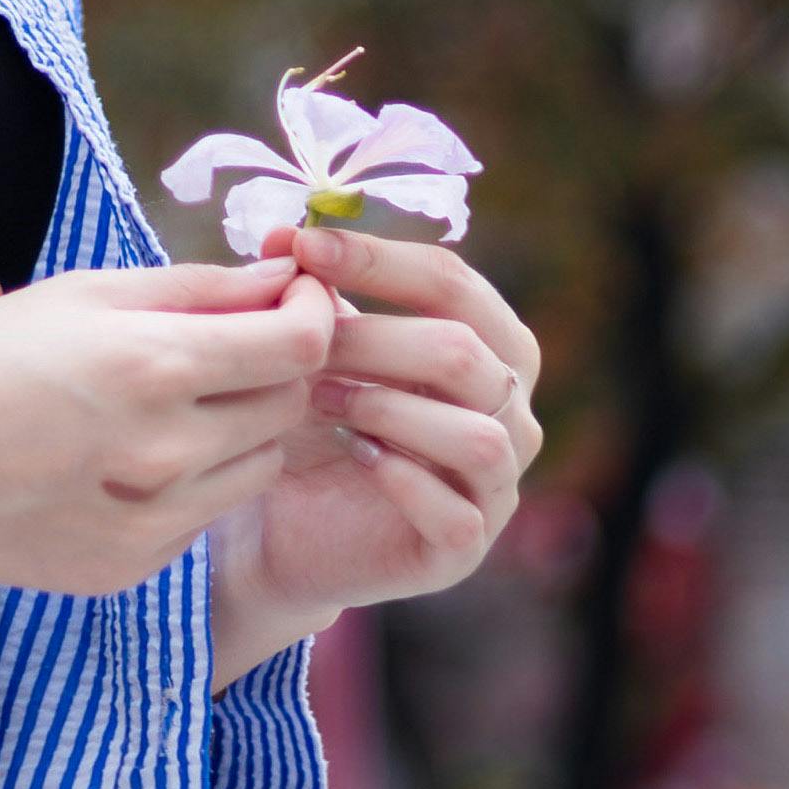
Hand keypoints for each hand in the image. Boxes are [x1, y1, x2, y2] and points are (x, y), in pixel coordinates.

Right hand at [0, 257, 341, 618]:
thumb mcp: (77, 293)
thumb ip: (192, 288)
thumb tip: (282, 279)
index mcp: (151, 366)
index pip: (300, 346)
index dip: (313, 314)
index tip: (294, 296)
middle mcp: (165, 452)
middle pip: (289, 407)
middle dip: (280, 367)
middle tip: (239, 340)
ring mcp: (150, 523)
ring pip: (259, 466)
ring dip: (243, 427)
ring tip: (174, 398)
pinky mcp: (130, 567)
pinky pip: (204, 514)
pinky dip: (192, 479)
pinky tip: (127, 455)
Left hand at [207, 222, 543, 674]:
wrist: (277, 528)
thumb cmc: (309, 423)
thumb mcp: (310, 349)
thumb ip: (311, 294)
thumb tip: (281, 239)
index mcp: (489, 346)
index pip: (453, 282)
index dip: (377, 258)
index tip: (300, 246)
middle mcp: (511, 412)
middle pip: (462, 352)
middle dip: (371, 338)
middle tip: (299, 341)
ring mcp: (496, 485)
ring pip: (476, 433)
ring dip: (386, 407)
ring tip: (317, 400)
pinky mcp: (464, 548)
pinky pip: (457, 512)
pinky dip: (403, 478)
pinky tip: (352, 455)